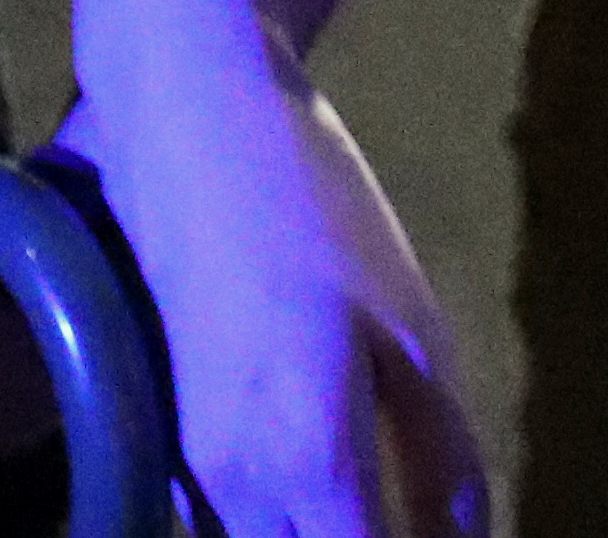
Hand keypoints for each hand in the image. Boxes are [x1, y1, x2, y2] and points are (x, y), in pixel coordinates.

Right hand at [59, 74, 488, 537]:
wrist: (186, 110)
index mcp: (309, 464)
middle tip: (407, 516)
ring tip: (367, 504)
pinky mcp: (159, 434)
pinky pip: (219, 523)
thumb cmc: (314, 206)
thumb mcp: (416, 332)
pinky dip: (270, 525)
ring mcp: (183, 464)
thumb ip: (448, 465)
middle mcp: (233, 487)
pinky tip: (310, 488)